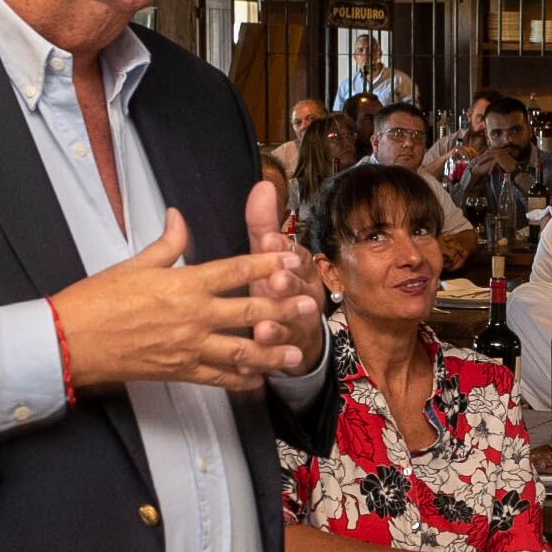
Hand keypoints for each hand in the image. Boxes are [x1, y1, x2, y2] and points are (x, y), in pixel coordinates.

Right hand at [51, 210, 321, 392]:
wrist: (71, 341)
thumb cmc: (97, 299)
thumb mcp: (134, 264)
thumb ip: (166, 244)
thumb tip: (179, 217)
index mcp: (183, 284)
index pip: (236, 271)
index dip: (267, 265)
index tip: (291, 261)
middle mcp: (192, 316)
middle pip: (249, 311)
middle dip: (283, 308)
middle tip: (310, 306)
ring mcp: (188, 347)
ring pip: (241, 351)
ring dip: (272, 353)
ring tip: (296, 354)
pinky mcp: (179, 371)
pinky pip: (217, 378)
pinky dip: (240, 380)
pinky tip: (257, 381)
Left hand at [243, 177, 327, 371]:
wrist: (301, 338)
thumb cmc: (279, 289)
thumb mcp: (269, 255)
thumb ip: (263, 223)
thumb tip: (262, 185)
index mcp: (297, 270)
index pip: (294, 256)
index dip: (283, 249)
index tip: (268, 240)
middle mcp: (302, 296)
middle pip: (297, 290)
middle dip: (286, 287)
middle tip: (274, 281)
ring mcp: (296, 328)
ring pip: (289, 328)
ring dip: (278, 328)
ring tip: (263, 330)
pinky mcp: (287, 355)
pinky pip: (275, 359)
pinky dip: (262, 362)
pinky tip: (248, 366)